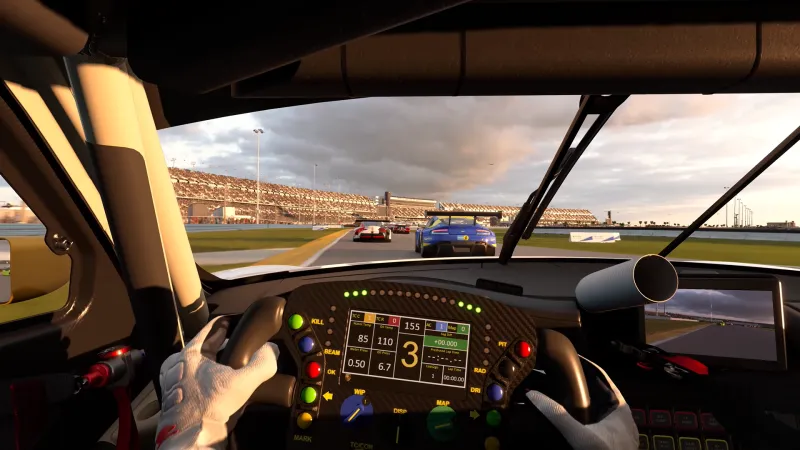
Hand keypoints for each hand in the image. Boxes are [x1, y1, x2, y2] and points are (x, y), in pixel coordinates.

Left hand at [155, 316, 279, 449]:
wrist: (191, 436)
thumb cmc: (209, 406)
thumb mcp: (243, 382)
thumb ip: (262, 364)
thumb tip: (272, 351)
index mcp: (189, 355)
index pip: (208, 330)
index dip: (224, 324)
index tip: (233, 321)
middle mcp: (178, 366)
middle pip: (201, 347)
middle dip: (218, 345)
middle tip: (234, 345)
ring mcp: (174, 383)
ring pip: (194, 364)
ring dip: (209, 362)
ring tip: (226, 365)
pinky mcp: (175, 399)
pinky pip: (190, 380)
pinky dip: (203, 378)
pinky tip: (216, 385)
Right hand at [526, 356, 638, 449]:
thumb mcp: (580, 436)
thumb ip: (557, 415)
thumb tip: (535, 396)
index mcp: (620, 407)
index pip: (601, 376)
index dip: (584, 365)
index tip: (565, 358)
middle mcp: (619, 417)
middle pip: (595, 392)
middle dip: (575, 384)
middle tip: (553, 375)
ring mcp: (614, 432)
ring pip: (593, 408)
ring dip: (575, 402)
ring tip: (553, 391)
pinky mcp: (607, 443)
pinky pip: (590, 423)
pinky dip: (577, 418)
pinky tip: (562, 418)